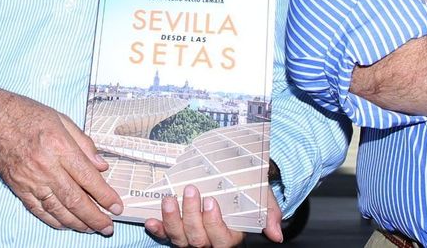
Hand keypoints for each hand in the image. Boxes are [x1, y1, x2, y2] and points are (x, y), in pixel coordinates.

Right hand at [0, 93, 121, 233]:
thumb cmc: (27, 115)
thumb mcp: (62, 119)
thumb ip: (84, 143)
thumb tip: (101, 166)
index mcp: (59, 145)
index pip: (88, 178)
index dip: (105, 196)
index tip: (116, 206)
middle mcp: (45, 166)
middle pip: (75, 199)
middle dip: (95, 217)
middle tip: (108, 226)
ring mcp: (30, 179)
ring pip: (58, 209)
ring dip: (77, 223)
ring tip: (91, 229)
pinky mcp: (19, 187)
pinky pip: (39, 210)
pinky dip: (54, 220)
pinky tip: (66, 224)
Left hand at [144, 184, 281, 245]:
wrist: (235, 184)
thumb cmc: (250, 195)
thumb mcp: (264, 202)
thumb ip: (269, 216)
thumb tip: (276, 234)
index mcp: (230, 238)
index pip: (221, 240)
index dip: (213, 223)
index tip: (210, 201)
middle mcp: (209, 243)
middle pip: (198, 240)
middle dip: (191, 217)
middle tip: (191, 191)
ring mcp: (191, 238)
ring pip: (179, 239)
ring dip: (172, 220)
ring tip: (170, 200)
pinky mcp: (177, 231)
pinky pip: (165, 236)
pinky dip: (158, 230)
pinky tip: (151, 221)